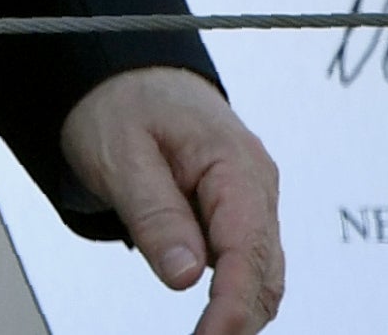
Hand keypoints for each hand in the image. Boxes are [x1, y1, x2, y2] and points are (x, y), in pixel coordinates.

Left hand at [60, 66, 282, 334]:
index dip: (232, 306)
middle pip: (265, 271)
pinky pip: (248, 262)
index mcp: (234, 164)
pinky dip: (236, 295)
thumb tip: (186, 277)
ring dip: (241, 312)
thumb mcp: (122, 157)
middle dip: (241, 319)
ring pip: (263, 273)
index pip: (247, 250)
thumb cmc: (122, 106)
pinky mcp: (237, 211)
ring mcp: (251, 197)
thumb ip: (156, 215)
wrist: (127, 77)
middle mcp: (256, 183)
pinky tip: (212, 319)